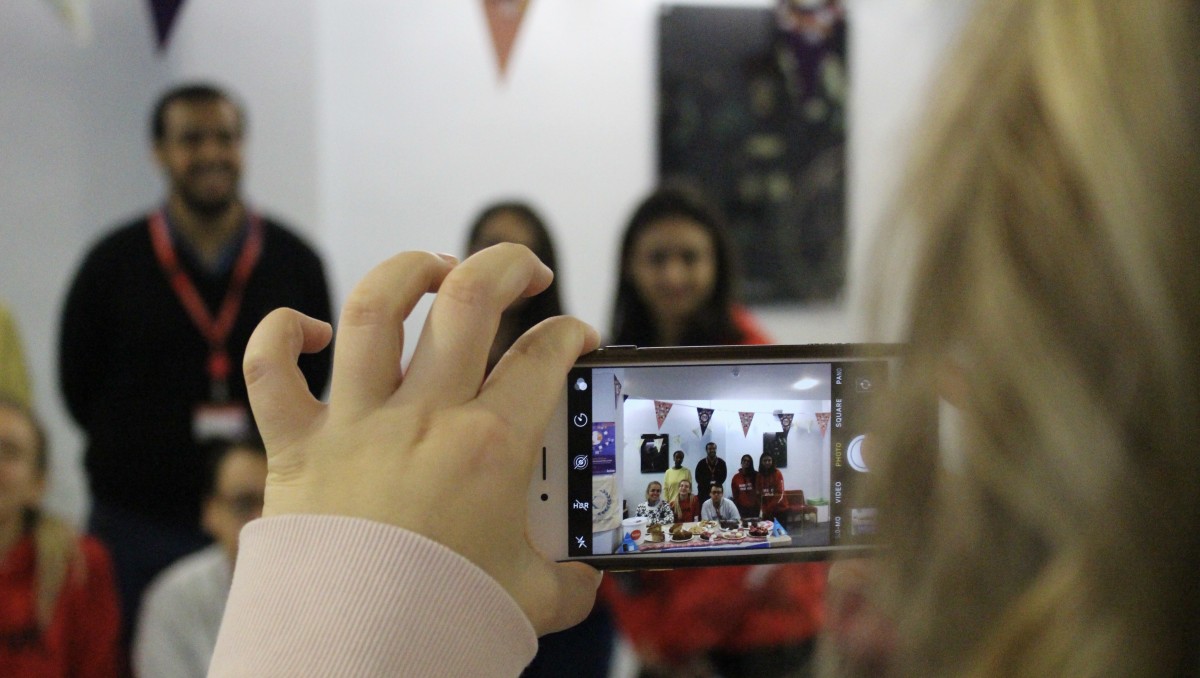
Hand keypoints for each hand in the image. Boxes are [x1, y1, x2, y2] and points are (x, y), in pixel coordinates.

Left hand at [241, 244, 601, 634]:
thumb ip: (571, 581)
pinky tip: (308, 332)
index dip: (570, 334)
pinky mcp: (296, 445)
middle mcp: (424, 417)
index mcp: (490, 447)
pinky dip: (279, 337)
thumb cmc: (443, 622)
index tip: (576, 338)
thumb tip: (587, 577)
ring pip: (374, 306)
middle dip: (508, 265)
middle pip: (471, 299)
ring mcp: (356, 423)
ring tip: (435, 271)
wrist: (355, 657)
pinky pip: (269, 369)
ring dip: (410, 271)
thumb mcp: (532, 600)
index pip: (544, 357)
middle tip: (526, 272)